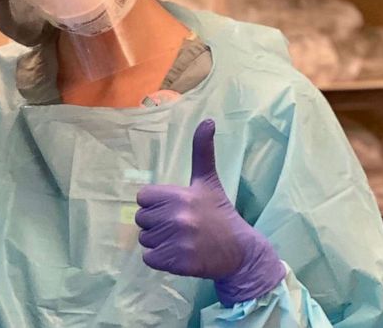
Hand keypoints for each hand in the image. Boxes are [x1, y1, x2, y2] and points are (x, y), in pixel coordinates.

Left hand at [135, 119, 285, 306]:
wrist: (240, 252)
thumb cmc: (219, 214)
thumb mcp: (209, 180)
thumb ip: (202, 151)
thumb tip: (208, 120)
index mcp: (180, 195)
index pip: (143, 198)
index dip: (156, 204)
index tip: (175, 208)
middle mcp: (177, 217)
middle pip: (142, 219)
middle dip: (157, 223)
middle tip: (181, 226)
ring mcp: (177, 241)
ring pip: (145, 239)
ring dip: (159, 242)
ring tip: (182, 240)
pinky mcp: (177, 262)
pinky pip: (149, 258)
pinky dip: (161, 259)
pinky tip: (179, 254)